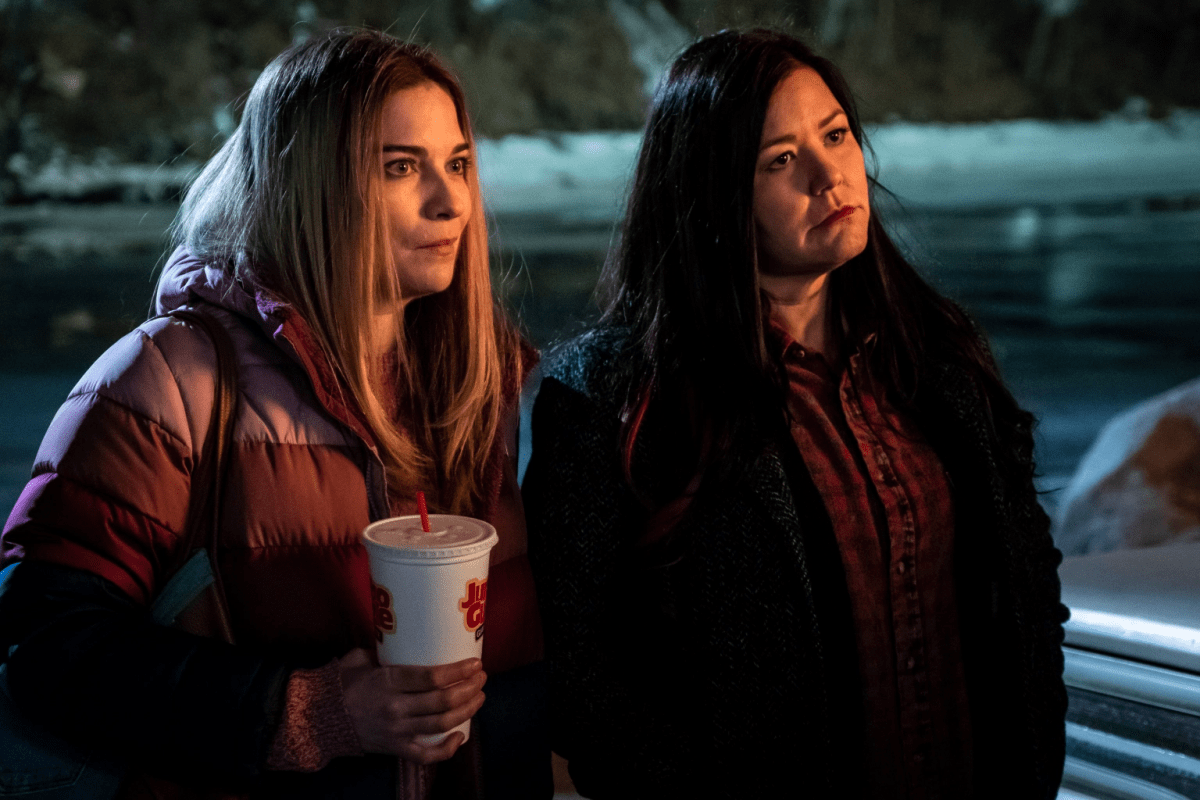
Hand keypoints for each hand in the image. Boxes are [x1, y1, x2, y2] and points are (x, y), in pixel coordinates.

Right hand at [338, 648, 486, 763]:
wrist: (319, 717)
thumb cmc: (342, 682)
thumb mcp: (362, 658)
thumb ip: (386, 650)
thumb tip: (410, 637)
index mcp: (388, 681)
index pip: (432, 677)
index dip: (458, 671)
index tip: (475, 663)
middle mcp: (395, 707)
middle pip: (443, 701)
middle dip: (469, 688)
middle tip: (481, 678)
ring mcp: (396, 730)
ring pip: (441, 724)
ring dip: (466, 711)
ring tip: (479, 697)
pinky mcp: (395, 748)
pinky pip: (425, 755)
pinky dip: (446, 749)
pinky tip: (461, 736)